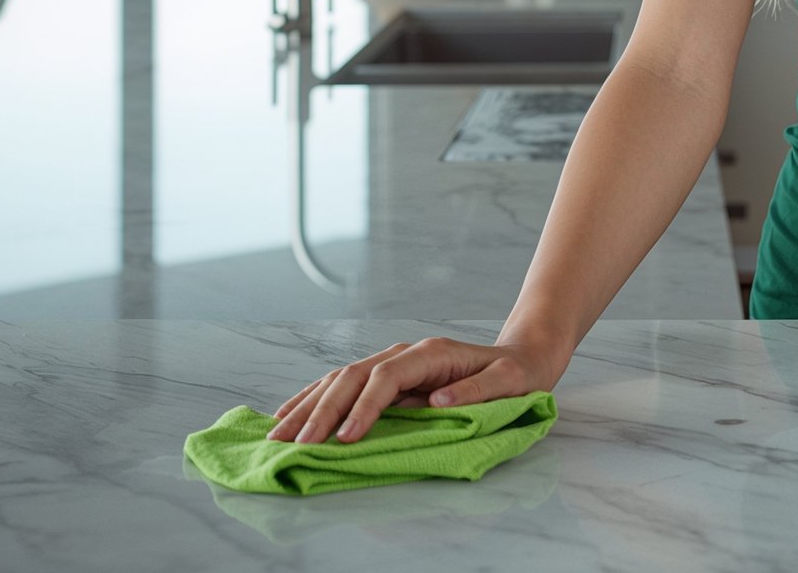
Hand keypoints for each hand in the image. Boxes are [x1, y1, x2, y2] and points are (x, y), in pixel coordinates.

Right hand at [264, 336, 563, 443]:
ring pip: (339, 379)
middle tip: (296, 444)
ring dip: (307, 406)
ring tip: (277, 433)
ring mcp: (392, 361)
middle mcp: (404, 353)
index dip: (363, 407)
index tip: (345, 438)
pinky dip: (314, 399)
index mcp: (430, 354)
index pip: (385, 377)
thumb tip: (437, 402)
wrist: (520, 357)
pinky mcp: (386, 375)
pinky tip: (290, 414)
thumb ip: (475, 390)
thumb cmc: (516, 373)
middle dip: (321, 411)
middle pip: (352, 377)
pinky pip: (342, 385)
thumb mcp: (509, 380)